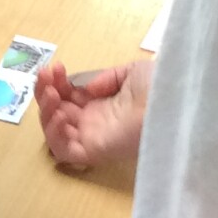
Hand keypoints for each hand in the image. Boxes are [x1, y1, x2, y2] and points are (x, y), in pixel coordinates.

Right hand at [36, 59, 152, 167]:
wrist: (172, 105)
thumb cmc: (157, 88)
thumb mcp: (131, 72)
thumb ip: (106, 78)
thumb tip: (88, 89)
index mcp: (101, 103)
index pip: (67, 96)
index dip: (56, 82)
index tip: (56, 67)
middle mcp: (93, 121)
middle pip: (56, 110)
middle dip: (45, 91)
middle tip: (46, 74)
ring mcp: (91, 137)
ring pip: (54, 130)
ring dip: (45, 109)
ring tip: (52, 93)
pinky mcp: (92, 151)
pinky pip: (63, 149)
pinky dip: (54, 132)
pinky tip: (59, 114)